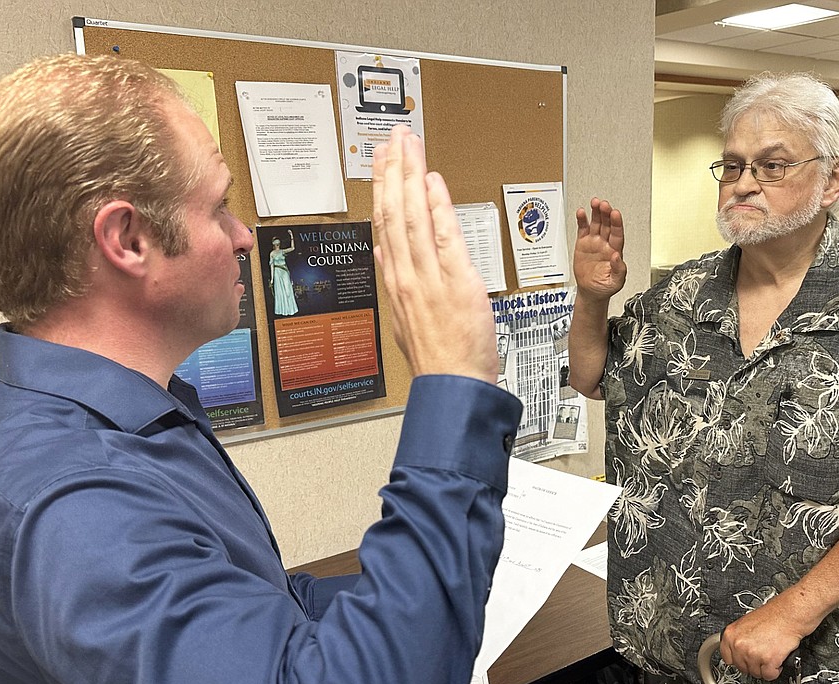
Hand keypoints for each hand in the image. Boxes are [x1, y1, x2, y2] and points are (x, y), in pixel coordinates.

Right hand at [372, 125, 496, 383]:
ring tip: (407, 146)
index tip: (382, 164)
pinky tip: (431, 182)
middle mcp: (408, 276)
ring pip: (412, 218)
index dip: (382, 191)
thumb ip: (396, 283)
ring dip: (410, 178)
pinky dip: (436, 207)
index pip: (385, 227)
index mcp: (397, 284)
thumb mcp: (405, 321)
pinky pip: (444, 238)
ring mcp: (429, 278)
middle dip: (393, 172)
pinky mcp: (456, 283)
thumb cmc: (438, 360)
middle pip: (394, 214)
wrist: (453, 388)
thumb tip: (384, 255)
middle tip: (393, 139)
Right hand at [573, 198, 626, 299]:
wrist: (591, 292)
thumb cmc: (605, 287)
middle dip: (606, 213)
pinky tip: (581, 212)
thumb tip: (617, 256)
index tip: (615, 214)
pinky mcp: (583, 243)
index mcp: (615, 250)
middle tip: (603, 204)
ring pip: (596, 223)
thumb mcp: (616, 281)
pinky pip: (583, 229)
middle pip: (607, 224)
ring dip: (596, 212)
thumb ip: (619, 269)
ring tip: (595, 202)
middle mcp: (606, 244)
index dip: (616, 223)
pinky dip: (582, 220)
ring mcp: (594, 242)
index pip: (617, 233)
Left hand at [718, 601, 806, 680]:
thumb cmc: (772, 616)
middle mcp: (739, 644)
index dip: (739, 660)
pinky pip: (769, 675)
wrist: (789, 614)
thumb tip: (736, 650)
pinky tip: (777, 659)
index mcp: (730, 634)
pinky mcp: (768, 660)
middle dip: (753, 664)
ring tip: (770, 653)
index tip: (745, 659)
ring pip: (756, 673)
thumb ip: (739, 638)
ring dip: (765, 667)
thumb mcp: (746, 624)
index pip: (727, 658)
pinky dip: (775, 670)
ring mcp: (752, 653)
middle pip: (742, 668)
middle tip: (762, 654)